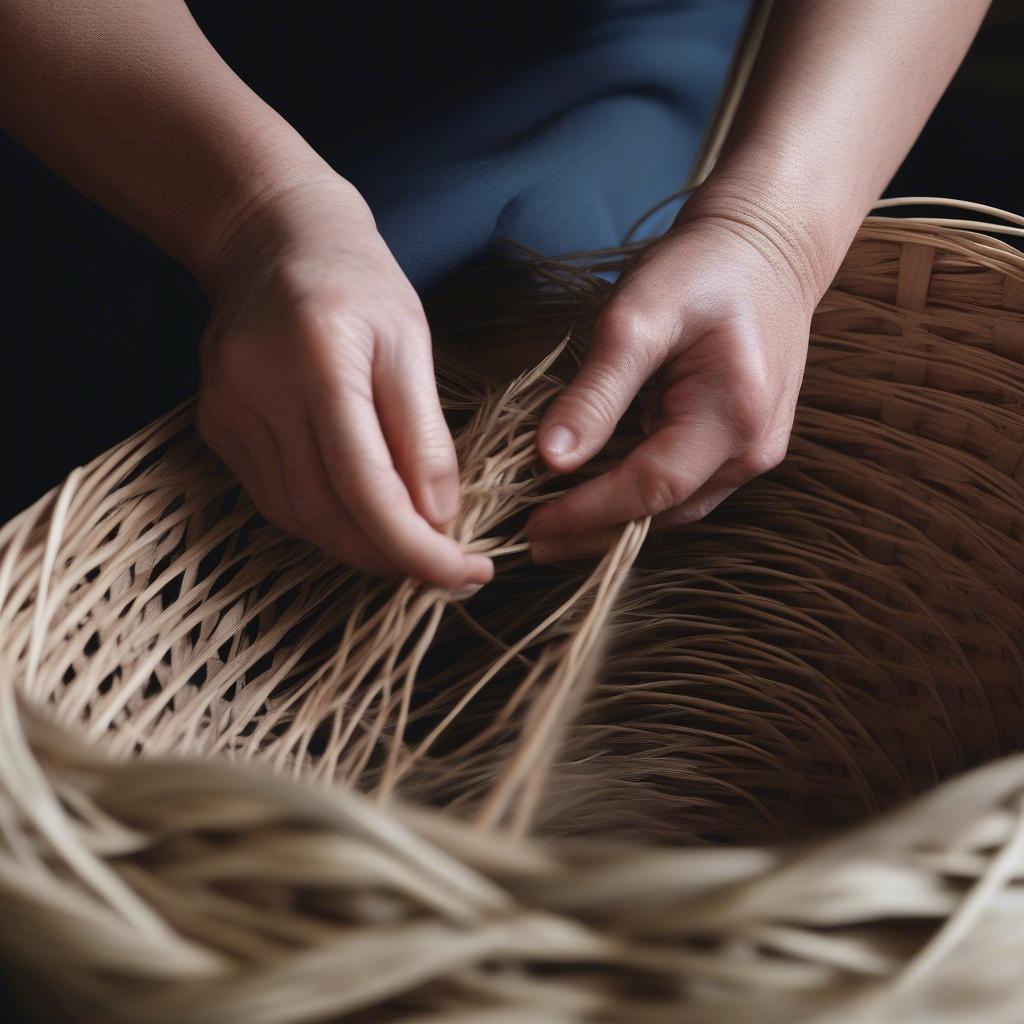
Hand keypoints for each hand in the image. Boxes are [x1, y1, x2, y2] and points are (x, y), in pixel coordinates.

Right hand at [197, 176, 492, 591]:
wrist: (272, 238)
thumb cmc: (357, 282)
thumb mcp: (411, 343)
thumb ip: (423, 435)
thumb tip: (439, 518)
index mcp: (319, 363)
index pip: (366, 486)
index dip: (415, 546)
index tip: (464, 573)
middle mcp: (259, 393)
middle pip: (326, 513)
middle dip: (390, 555)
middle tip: (444, 567)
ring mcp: (227, 413)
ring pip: (296, 516)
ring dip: (357, 546)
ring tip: (408, 547)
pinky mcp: (215, 425)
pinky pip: (272, 498)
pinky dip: (323, 521)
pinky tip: (359, 517)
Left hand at [527, 198, 827, 562]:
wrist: (768, 249)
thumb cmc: (699, 270)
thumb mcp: (636, 317)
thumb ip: (596, 392)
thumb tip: (551, 460)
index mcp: (731, 415)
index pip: (650, 488)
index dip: (588, 514)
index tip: (532, 529)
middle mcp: (753, 448)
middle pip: (665, 512)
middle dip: (596, 532)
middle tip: (533, 543)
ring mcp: (756, 453)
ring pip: (676, 509)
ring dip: (617, 522)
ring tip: (556, 525)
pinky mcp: (747, 447)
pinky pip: (688, 489)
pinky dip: (641, 499)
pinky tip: (598, 496)